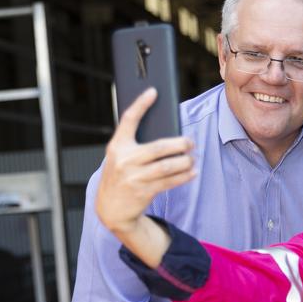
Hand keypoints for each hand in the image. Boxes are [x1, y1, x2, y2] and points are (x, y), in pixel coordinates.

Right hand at [96, 88, 195, 234]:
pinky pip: (169, 181)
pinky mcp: (143, 191)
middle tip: (190, 143)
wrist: (110, 210)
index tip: (153, 91)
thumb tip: (168, 134)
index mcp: (117, 147)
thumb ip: (135, 145)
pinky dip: (184, 176)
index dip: (140, 104)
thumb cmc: (120, 177)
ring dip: (185, 162)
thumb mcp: (119, 158)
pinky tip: (192, 172)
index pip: (128, 120)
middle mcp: (124, 160)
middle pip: (158, 147)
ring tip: (192, 159)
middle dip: (179, 144)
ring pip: (167, 165)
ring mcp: (133, 177)